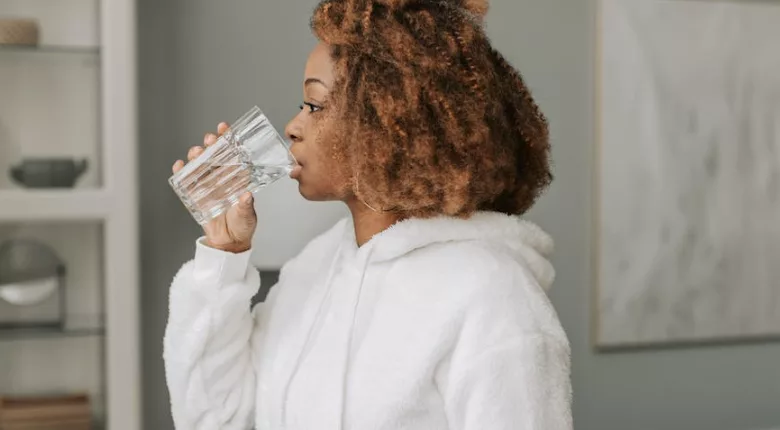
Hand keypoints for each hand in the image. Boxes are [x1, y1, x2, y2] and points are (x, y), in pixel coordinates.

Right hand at [172, 122, 257, 252]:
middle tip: (210, 139)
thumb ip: (246, 206)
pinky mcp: (194, 196)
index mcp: (236, 178)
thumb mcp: (247, 215)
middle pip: (213, 155)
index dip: (227, 139)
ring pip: (199, 165)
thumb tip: (247, 195)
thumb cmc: (243, 225)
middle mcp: (221, 178)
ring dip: (196, 156)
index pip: (231, 154)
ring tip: (196, 152)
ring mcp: (206, 185)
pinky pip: (185, 182)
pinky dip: (181, 172)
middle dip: (210, 144)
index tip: (223, 128)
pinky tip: (179, 166)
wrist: (229, 242)